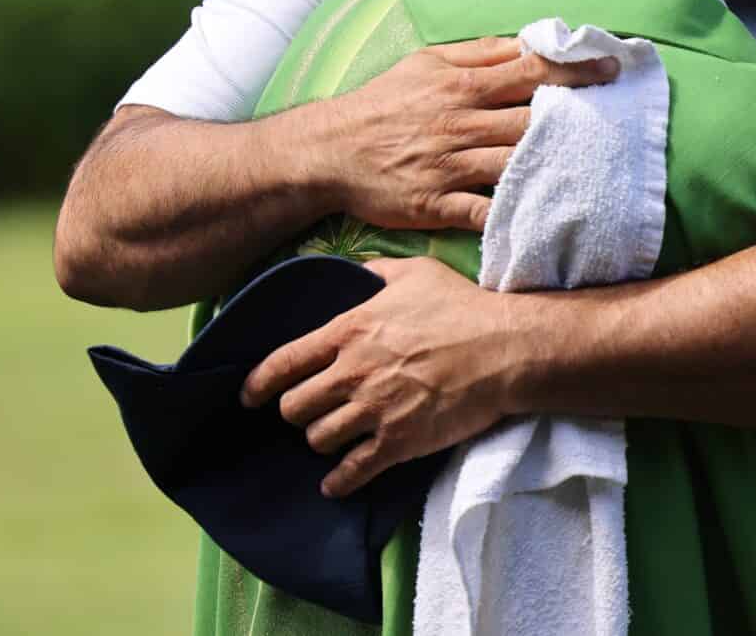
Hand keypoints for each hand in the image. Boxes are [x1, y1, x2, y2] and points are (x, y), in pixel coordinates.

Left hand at [243, 257, 522, 496]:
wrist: (506, 349)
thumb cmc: (462, 307)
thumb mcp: (415, 273)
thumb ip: (375, 273)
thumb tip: (355, 273)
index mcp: (350, 331)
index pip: (284, 362)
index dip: (259, 383)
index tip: (249, 396)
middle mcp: (354, 373)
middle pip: (295, 407)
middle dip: (296, 411)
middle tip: (308, 411)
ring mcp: (375, 410)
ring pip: (318, 439)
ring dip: (321, 440)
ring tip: (331, 437)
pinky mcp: (399, 442)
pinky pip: (352, 472)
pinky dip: (339, 481)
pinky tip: (335, 483)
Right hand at [316, 36, 616, 231]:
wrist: (329, 151)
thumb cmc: (382, 103)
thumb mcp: (424, 62)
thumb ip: (476, 53)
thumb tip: (524, 43)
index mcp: (461, 86)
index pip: (530, 72)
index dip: (575, 69)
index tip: (612, 69)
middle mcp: (461, 124)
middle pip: (533, 120)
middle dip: (578, 119)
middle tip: (621, 119)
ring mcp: (451, 167)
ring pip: (516, 165)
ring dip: (557, 165)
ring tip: (600, 167)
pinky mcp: (438, 204)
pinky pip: (484, 213)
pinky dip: (514, 216)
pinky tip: (548, 218)